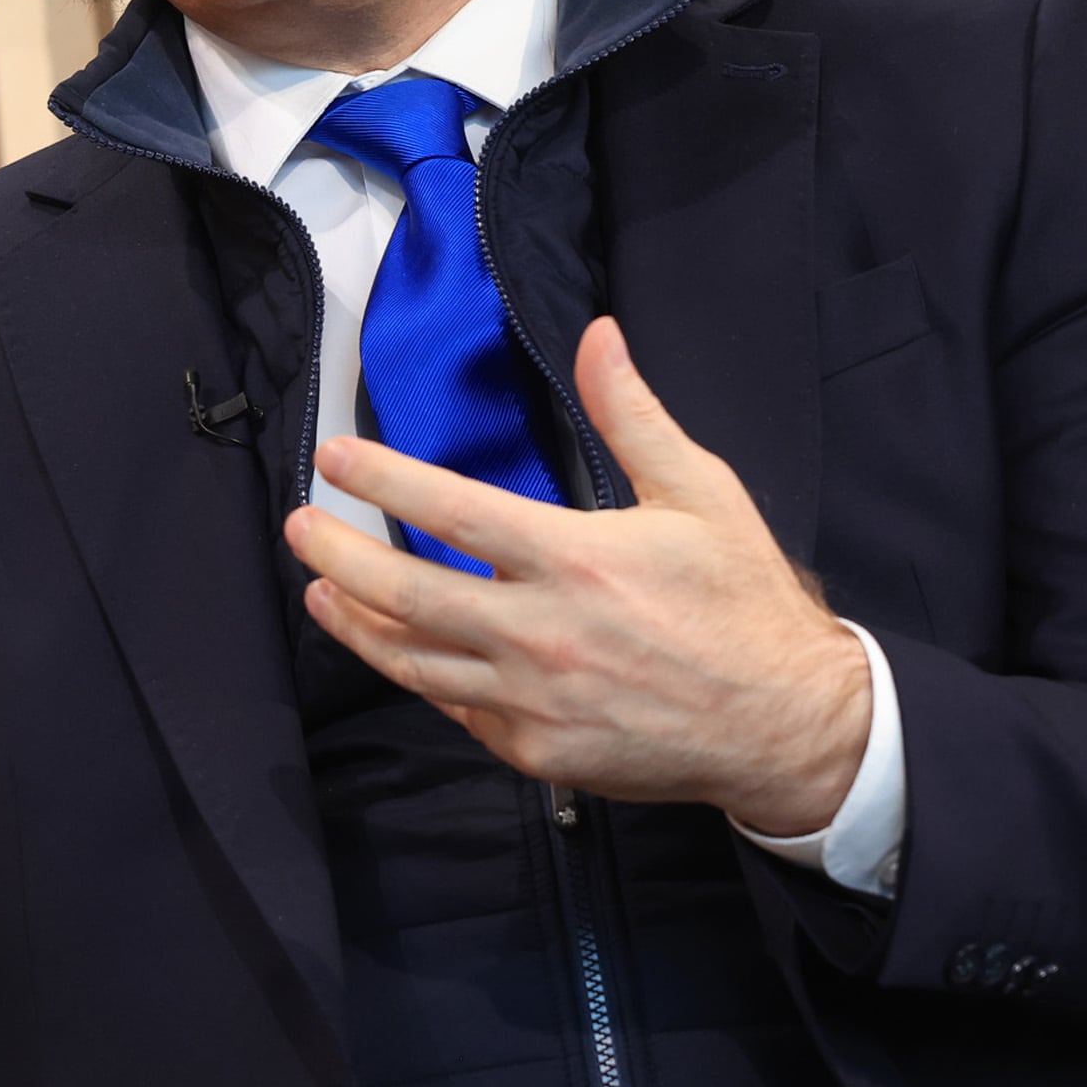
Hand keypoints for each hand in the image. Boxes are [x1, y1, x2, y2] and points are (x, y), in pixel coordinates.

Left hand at [286, 316, 868, 833]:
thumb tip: (598, 335)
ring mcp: (532, 700)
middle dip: (337, 556)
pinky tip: (399, 651)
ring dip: (356, 624)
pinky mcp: (535, 751)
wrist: (786, 725)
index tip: (333, 459)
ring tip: (321, 593)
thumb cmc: (744, 603)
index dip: (382, 479)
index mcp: (574, 560)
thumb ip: (633, 415)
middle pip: (404, 592)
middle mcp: (540, 633)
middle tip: (300, 528)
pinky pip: (457, 709)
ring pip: (412, 661)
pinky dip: (422, 677)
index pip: (449, 512)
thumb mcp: (700, 493)